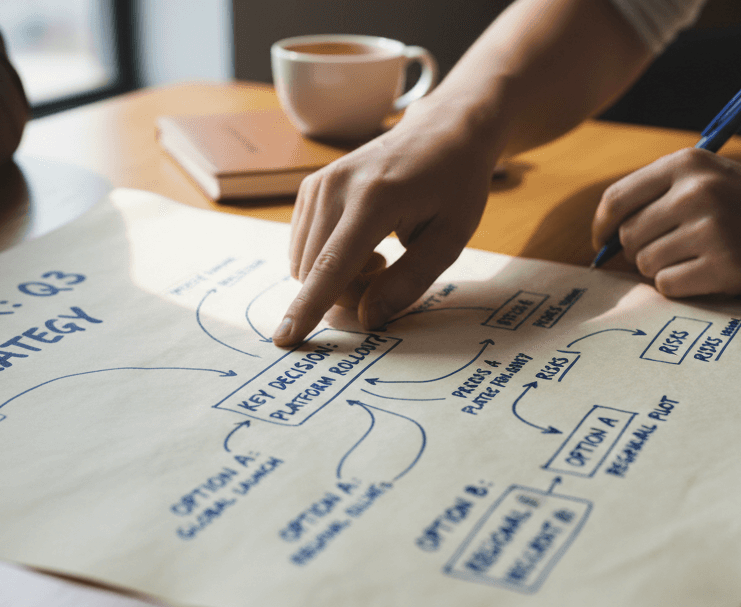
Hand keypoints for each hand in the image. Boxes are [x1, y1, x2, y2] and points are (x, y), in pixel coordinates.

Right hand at [274, 97, 503, 345]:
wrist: (444, 131)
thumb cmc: (455, 185)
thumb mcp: (450, 238)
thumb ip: (409, 282)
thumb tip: (367, 319)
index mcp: (375, 199)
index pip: (332, 265)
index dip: (309, 308)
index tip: (286, 340)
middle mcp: (336, 187)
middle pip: (314, 272)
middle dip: (345, 294)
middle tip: (388, 277)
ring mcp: (318, 184)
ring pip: (303, 262)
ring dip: (336, 278)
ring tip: (379, 257)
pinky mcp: (311, 188)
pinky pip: (302, 246)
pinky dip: (327, 259)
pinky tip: (361, 243)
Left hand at [592, 148, 740, 296]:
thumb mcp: (711, 179)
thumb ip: (659, 196)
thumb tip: (606, 235)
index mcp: (687, 164)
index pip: (616, 199)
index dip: (602, 227)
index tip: (602, 242)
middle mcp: (696, 192)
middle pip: (629, 237)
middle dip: (640, 252)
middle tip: (672, 252)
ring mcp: (711, 229)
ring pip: (646, 264)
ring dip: (664, 270)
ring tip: (698, 259)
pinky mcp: (724, 266)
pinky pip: (669, 286)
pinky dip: (682, 287)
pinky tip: (709, 275)